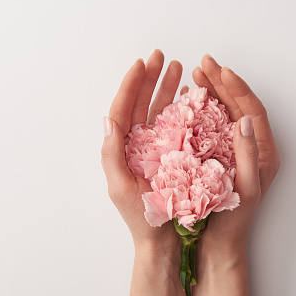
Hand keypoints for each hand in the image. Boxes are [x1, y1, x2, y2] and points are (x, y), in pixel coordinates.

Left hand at [100, 49, 183, 251]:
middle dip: (150, 78)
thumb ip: (111, 154)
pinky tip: (188, 95)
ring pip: (159, 110)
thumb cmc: (142, 217)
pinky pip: (175, 125)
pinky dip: (180, 108)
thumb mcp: (120, 187)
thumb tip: (108, 120)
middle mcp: (137, 145)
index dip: (130, 85)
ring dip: (166, 88)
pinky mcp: (173, 155)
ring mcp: (155, 148)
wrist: (163, 239)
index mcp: (121, 149)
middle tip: (160, 56)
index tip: (140, 64)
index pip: (123, 109)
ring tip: (177, 68)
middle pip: (141, 103)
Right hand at [192, 53, 280, 252]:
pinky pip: (214, 124)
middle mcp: (253, 147)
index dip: (238, 89)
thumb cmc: (234, 220)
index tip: (221, 71)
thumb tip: (246, 120)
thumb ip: (249, 155)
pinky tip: (190, 98)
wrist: (220, 243)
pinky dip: (202, 109)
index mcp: (265, 152)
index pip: (253, 111)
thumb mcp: (245, 189)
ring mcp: (236, 150)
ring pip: (226, 112)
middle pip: (239, 106)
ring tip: (196, 74)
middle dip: (223, 82)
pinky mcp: (221, 154)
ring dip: (212, 91)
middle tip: (204, 63)